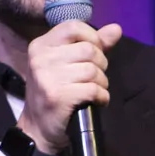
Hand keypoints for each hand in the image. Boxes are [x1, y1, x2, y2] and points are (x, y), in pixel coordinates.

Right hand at [17, 19, 124, 155]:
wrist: (38, 128)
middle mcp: (41, 59)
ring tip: (94, 91)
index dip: (92, 38)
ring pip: (93, 70)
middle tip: (93, 78)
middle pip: (89, 49)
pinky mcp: (57, 97)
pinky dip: (101, 96)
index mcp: (41, 46)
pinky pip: (93, 89)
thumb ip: (93, 44)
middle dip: (100, 65)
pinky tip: (96, 101)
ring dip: (101, 83)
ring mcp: (47, 78)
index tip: (93, 54)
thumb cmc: (55, 92)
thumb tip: (116, 28)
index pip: (74, 27)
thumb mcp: (68, 63)